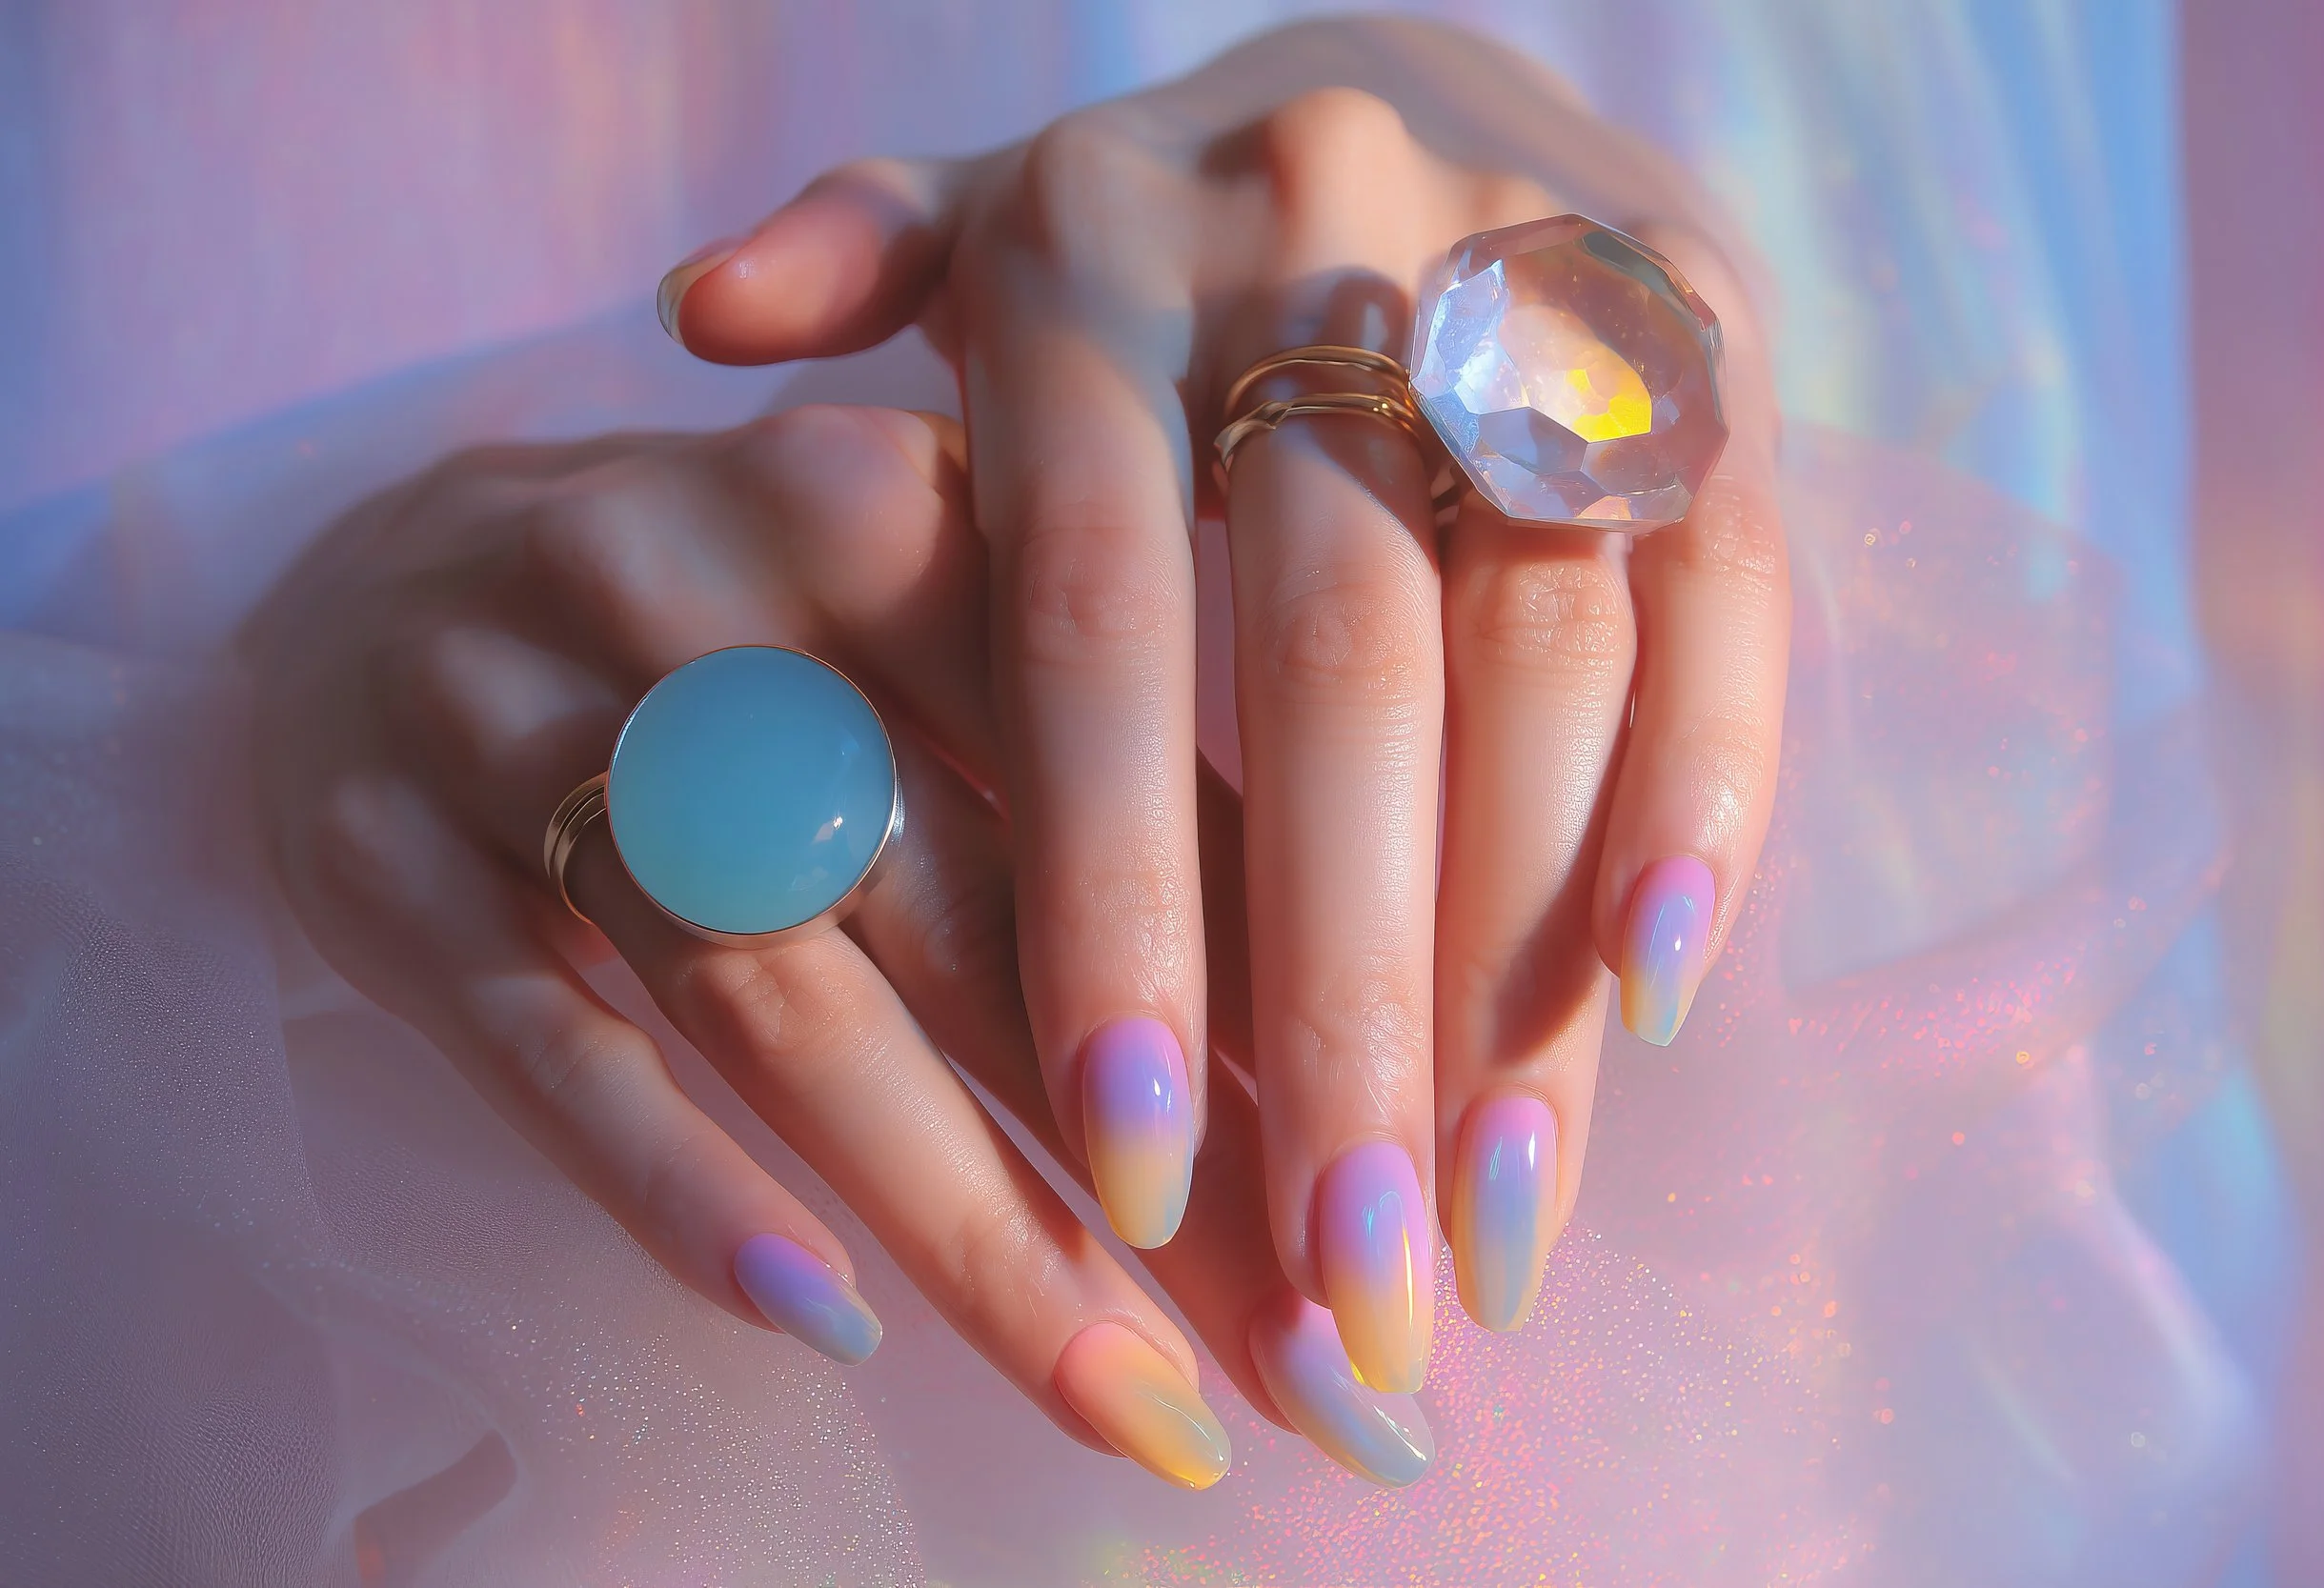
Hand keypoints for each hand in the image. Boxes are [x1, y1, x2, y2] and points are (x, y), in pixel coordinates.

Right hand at [243, 408, 1436, 1489]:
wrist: (380, 569)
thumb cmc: (737, 609)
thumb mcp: (923, 596)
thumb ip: (1118, 749)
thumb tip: (1380, 985)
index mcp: (883, 500)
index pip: (1123, 778)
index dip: (1286, 993)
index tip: (1411, 1193)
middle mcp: (703, 594)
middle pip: (975, 918)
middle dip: (1167, 1168)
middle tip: (1326, 1367)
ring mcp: (519, 726)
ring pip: (778, 1010)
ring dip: (968, 1228)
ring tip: (1135, 1401)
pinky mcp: (381, 862)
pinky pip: (545, 1046)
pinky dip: (681, 1187)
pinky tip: (832, 1320)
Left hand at [663, 18, 1789, 1382]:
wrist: (1445, 37)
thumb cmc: (1171, 212)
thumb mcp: (995, 206)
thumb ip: (860, 261)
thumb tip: (690, 318)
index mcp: (1106, 250)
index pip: (1101, 613)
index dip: (1113, 894)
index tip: (1113, 1161)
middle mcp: (1330, 251)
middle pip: (1341, 669)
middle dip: (1342, 1001)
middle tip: (1328, 1281)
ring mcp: (1544, 293)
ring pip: (1541, 664)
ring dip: (1524, 967)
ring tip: (1480, 1227)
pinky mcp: (1721, 352)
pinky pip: (1728, 596)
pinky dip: (1700, 803)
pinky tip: (1645, 1007)